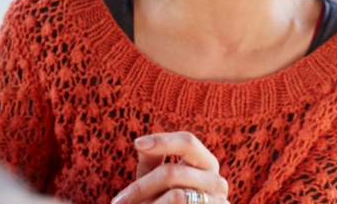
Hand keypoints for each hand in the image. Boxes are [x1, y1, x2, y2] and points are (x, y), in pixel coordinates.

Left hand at [111, 132, 228, 203]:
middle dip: (140, 187)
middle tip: (118, 201)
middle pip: (173, 172)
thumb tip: (141, 143)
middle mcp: (217, 181)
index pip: (188, 142)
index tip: (137, 143)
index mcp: (206, 163)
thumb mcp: (157, 177)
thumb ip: (152, 158)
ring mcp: (218, 202)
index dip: (163, 140)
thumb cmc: (165, 202)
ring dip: (148, 203)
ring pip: (176, 196)